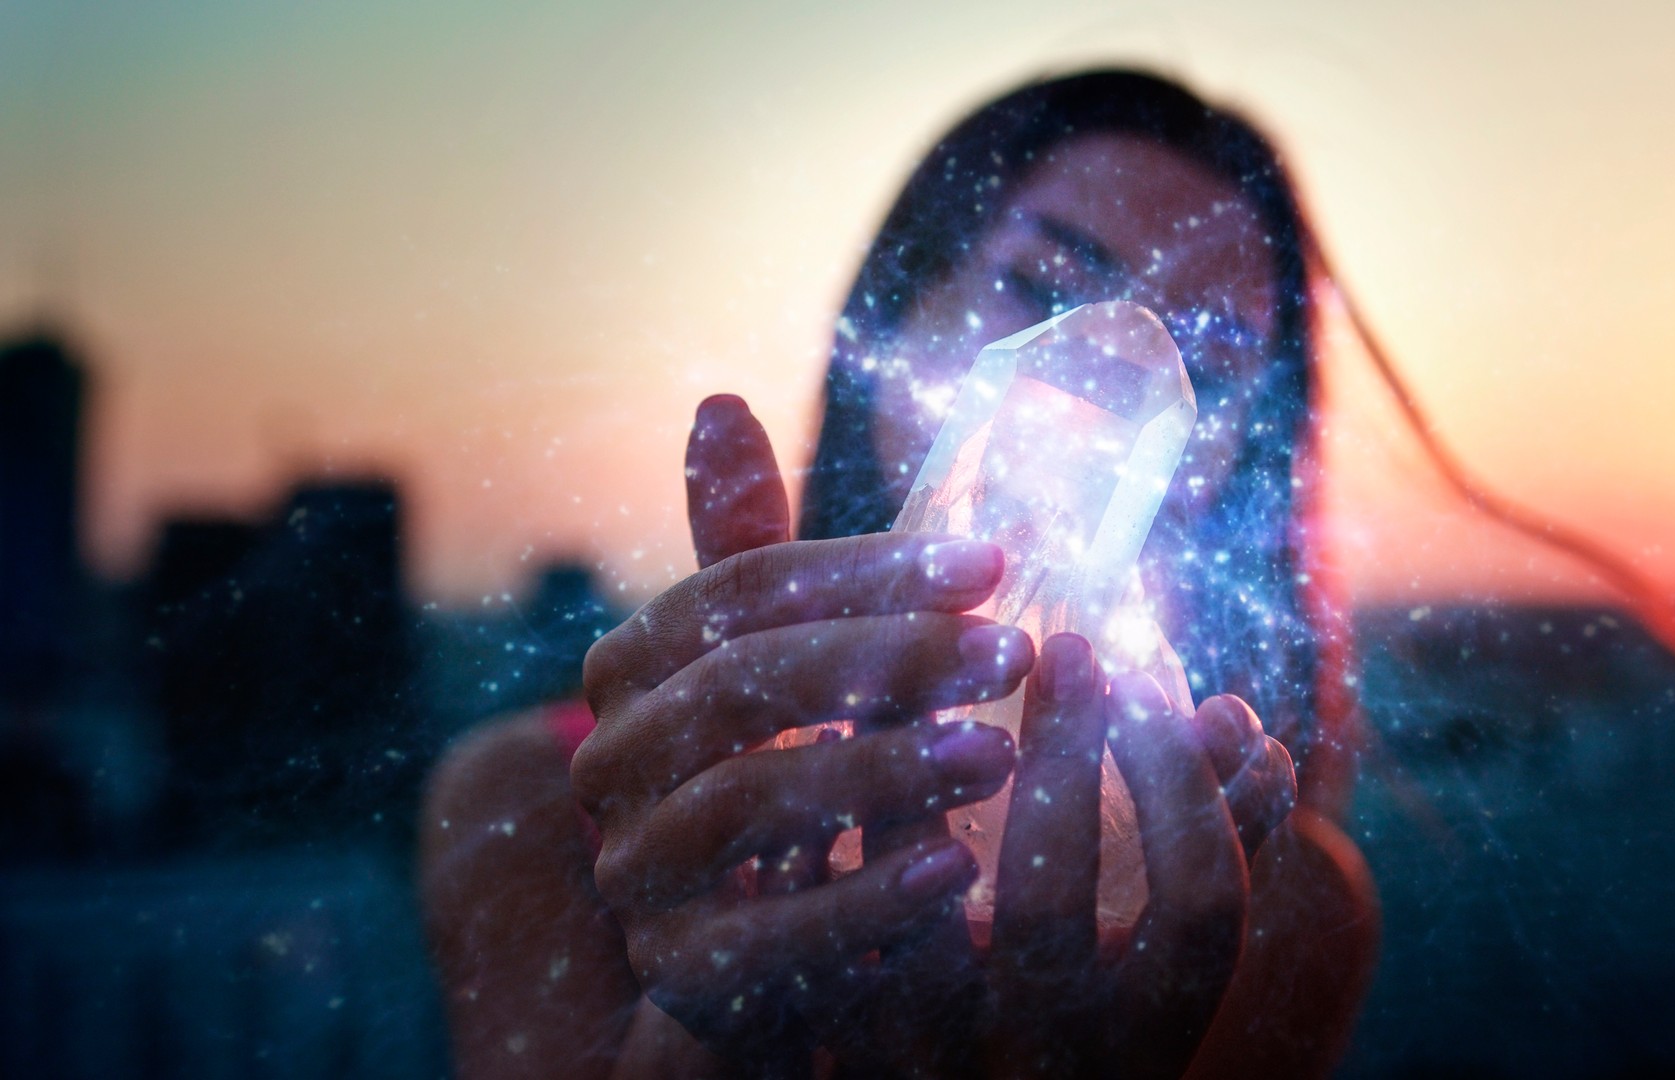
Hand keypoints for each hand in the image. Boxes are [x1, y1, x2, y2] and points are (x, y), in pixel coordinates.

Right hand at [571, 395, 1034, 1064]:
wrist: (758, 955)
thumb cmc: (788, 779)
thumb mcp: (780, 666)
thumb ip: (750, 551)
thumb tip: (717, 402)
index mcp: (632, 664)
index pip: (740, 591)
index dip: (866, 571)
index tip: (993, 563)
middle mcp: (610, 760)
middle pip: (742, 684)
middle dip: (887, 658)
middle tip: (1014, 651)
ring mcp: (635, 870)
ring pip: (745, 800)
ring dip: (882, 769)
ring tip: (999, 752)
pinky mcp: (676, 972)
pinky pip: (767, 935)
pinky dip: (863, 899)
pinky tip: (955, 868)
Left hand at [813, 635, 1278, 1078]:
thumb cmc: (1082, 1025)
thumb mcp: (1160, 963)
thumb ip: (1210, 850)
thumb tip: (1230, 716)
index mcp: (1149, 1033)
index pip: (1200, 908)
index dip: (1186, 788)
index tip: (1152, 684)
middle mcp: (1046, 1057)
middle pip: (1051, 903)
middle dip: (1061, 754)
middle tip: (1064, 646)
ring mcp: (932, 1063)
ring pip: (908, 912)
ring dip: (914, 777)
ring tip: (927, 673)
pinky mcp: (840, 1054)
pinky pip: (814, 941)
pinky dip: (814, 846)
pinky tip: (829, 749)